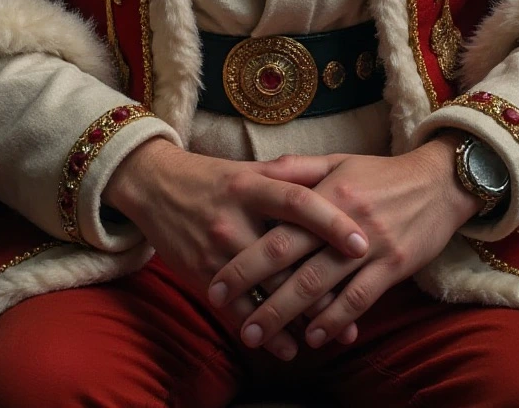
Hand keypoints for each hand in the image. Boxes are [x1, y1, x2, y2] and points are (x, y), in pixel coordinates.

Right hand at [103, 137, 368, 360]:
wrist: (155, 186)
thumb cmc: (213, 178)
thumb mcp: (250, 169)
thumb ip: (291, 174)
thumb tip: (338, 178)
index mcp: (252, 185)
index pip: (298, 202)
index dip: (331, 221)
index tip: (363, 242)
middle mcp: (235, 217)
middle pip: (284, 254)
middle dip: (323, 280)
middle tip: (360, 300)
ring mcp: (217, 249)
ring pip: (264, 288)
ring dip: (300, 314)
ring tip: (335, 333)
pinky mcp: (202, 275)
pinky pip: (237, 311)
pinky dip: (266, 333)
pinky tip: (291, 349)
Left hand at [208, 134, 479, 351]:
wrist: (439, 182)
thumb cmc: (382, 174)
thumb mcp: (338, 161)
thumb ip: (298, 169)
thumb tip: (260, 171)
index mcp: (326, 193)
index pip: (277, 227)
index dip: (244, 256)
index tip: (216, 279)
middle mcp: (343, 221)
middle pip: (292, 259)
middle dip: (254, 288)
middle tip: (222, 310)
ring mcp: (370, 245)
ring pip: (321, 284)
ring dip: (287, 313)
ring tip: (257, 335)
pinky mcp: (394, 265)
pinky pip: (361, 297)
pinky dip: (335, 318)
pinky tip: (313, 336)